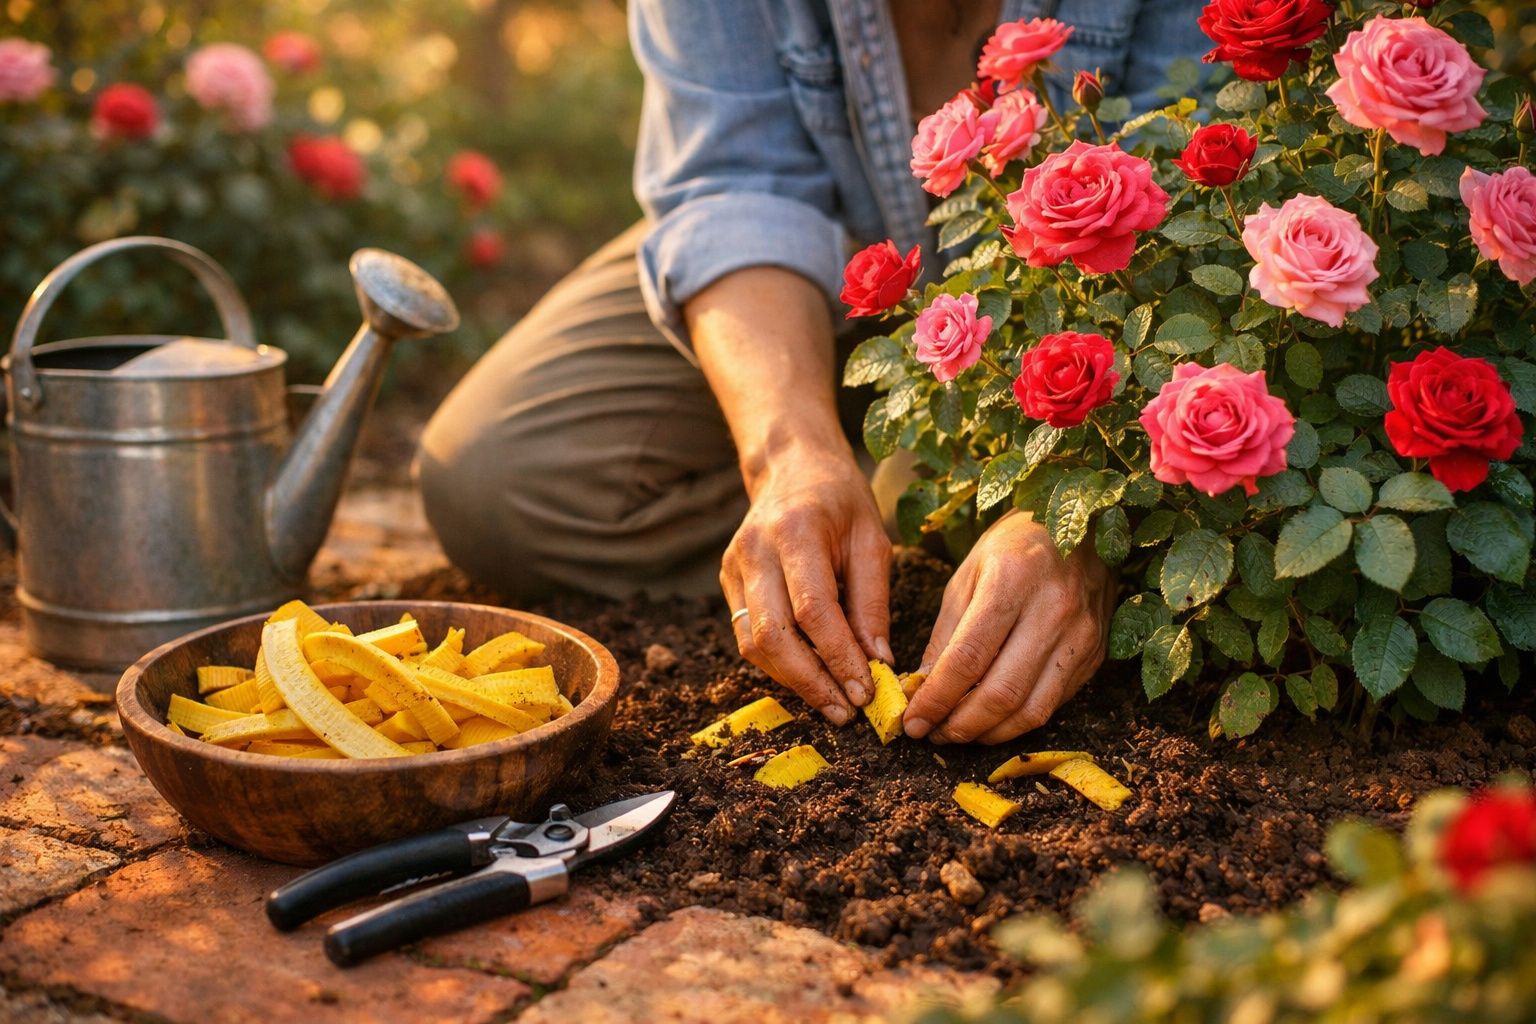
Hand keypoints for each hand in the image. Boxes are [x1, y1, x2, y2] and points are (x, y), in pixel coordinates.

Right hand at [718, 442, 892, 725]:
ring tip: (832, 703)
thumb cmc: (841, 500)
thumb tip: (878, 663)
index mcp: (796, 532)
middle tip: (846, 712)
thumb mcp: (872, 540)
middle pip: (773, 636)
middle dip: (811, 683)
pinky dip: (778, 663)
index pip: (813, 610)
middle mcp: (755, 550)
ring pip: (753, 643)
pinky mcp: (727, 579)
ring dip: (792, 681)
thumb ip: (873, 602)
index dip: (838, 658)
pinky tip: (810, 677)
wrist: (792, 466)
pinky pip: (747, 634)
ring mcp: (734, 566)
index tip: (867, 691)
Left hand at [903, 510, 1111, 743]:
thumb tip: (923, 686)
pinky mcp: (1095, 655)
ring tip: (957, 733)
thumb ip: (946, 633)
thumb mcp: (969, 574)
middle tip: (931, 733)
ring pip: (1032, 710)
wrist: (1086, 526)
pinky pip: (1053, 703)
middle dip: (960, 725)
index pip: (968, 658)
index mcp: (1012, 582)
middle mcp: (1053, 612)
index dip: (937, 698)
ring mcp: (1080, 637)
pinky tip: (992, 719)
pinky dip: (1018, 721)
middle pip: (1001, 692)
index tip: (912, 720)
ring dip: (989, 733)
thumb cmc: (1017, 544)